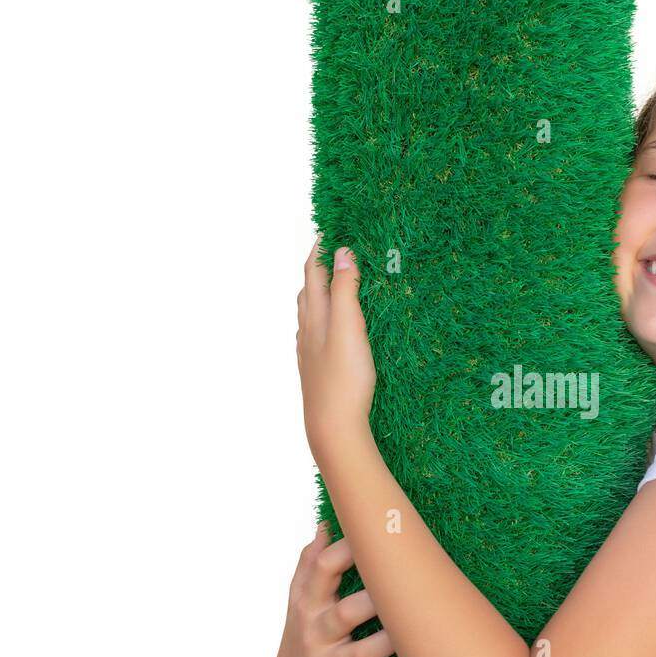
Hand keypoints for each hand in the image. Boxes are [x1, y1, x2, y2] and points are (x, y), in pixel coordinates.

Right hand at [274, 521, 408, 656]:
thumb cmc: (306, 630)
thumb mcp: (300, 598)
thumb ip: (311, 562)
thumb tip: (326, 524)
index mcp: (308, 602)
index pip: (323, 570)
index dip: (348, 550)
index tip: (376, 533)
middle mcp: (314, 633)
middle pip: (344, 613)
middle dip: (373, 601)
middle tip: (406, 585)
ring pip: (357, 655)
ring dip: (385, 644)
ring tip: (413, 630)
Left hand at [297, 234, 375, 463]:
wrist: (332, 426)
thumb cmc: (344, 378)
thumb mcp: (349, 327)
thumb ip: (344, 289)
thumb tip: (342, 252)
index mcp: (314, 315)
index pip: (313, 272)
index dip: (320, 250)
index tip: (331, 230)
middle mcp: (306, 330)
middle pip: (308, 290)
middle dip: (319, 268)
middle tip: (333, 252)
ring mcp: (309, 352)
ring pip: (309, 314)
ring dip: (318, 294)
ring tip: (331, 285)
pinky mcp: (317, 370)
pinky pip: (315, 335)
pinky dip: (322, 320)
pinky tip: (329, 330)